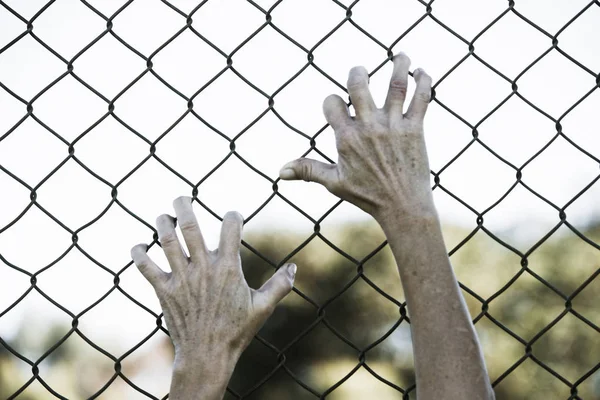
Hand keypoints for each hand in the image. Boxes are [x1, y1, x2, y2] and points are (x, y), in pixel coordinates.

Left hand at [130, 197, 295, 397]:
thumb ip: (279, 285)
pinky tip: (139, 246)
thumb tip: (294, 268)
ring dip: (163, 224)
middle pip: (190, 226)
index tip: (233, 217)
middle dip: (184, 207)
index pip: (230, 228)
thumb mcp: (262, 308)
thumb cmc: (237, 331)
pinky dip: (140, 254)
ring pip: (167, 241)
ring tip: (164, 216)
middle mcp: (203, 268)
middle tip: (181, 198)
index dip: (233, 216)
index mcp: (228, 268)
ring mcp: (181, 278)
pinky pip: (147, 267)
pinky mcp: (164, 291)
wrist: (207, 355)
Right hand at [279, 52, 433, 221]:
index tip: (337, 107)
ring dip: (398, 65)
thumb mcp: (334, 182)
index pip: (332, 104)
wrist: (403, 207)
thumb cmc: (367, 196)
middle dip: (357, 73)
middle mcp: (369, 127)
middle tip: (359, 72)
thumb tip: (280, 172)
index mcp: (346, 138)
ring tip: (399, 55)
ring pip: (396, 84)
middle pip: (359, 85)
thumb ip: (308, 170)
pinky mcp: (415, 128)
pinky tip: (421, 72)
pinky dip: (423, 81)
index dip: (331, 101)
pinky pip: (421, 98)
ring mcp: (393, 126)